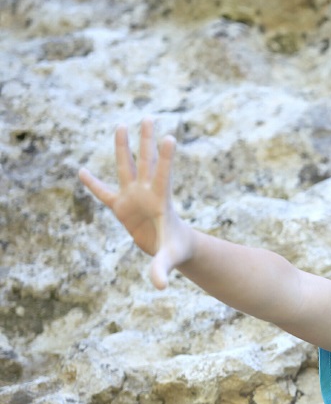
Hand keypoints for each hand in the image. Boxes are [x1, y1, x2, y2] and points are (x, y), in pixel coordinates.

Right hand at [78, 118, 193, 288]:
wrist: (174, 249)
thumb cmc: (176, 250)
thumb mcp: (169, 259)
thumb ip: (162, 269)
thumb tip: (160, 286)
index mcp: (161, 200)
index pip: (163, 175)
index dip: (165, 158)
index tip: (169, 137)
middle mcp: (147, 193)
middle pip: (145, 162)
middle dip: (146, 140)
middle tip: (149, 117)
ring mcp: (133, 197)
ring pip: (127, 167)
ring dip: (125, 148)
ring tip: (122, 124)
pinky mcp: (121, 207)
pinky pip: (103, 193)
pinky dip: (93, 184)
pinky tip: (81, 171)